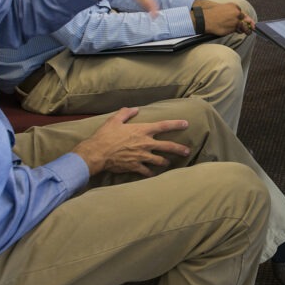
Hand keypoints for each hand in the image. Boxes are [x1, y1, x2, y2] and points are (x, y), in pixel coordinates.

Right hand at [72, 107, 190, 176]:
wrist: (97, 153)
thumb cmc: (105, 135)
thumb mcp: (115, 120)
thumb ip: (126, 113)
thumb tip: (135, 109)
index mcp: (142, 130)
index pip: (163, 126)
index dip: (176, 124)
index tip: (186, 123)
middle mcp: (145, 143)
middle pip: (168, 146)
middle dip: (179, 149)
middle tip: (187, 151)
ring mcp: (142, 156)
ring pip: (160, 160)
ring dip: (165, 162)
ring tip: (168, 163)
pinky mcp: (136, 166)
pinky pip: (147, 172)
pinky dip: (150, 173)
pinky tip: (153, 174)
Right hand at [195, 0, 254, 35]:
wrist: (205, 19)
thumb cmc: (212, 13)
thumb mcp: (222, 7)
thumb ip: (231, 11)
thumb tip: (239, 16)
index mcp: (234, 6)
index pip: (242, 13)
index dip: (246, 18)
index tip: (250, 22)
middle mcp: (237, 13)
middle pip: (245, 19)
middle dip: (248, 24)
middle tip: (252, 28)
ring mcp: (235, 21)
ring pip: (243, 26)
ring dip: (246, 30)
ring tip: (248, 32)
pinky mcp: (233, 28)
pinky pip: (237, 31)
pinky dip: (238, 32)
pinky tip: (238, 32)